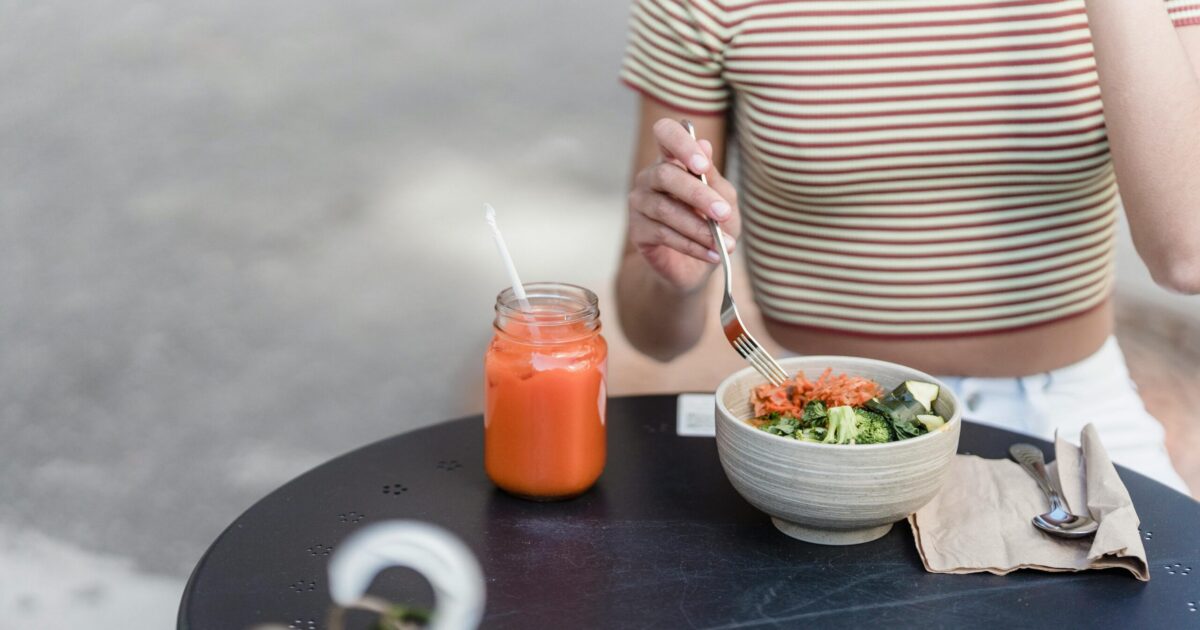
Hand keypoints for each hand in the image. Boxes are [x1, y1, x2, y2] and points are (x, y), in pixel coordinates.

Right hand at [627, 118, 739, 292]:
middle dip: (698, 195)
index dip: (680, 143)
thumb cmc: (712, 225)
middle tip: (724, 213)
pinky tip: (712, 254)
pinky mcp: (637, 230)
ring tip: (723, 243)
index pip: (665, 133)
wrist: (697, 267)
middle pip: (665, 175)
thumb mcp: (724, 200)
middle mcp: (651, 177)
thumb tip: (705, 145)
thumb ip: (714, 177)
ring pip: (665, 209)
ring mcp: (639, 203)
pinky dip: (692, 245)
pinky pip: (663, 234)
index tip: (702, 164)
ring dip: (699, 227)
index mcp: (672, 159)